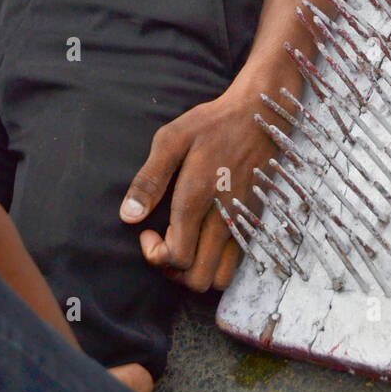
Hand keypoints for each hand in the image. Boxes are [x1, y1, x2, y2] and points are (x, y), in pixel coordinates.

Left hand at [120, 78, 289, 291]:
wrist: (261, 113)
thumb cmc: (213, 123)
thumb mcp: (172, 139)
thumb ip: (149, 179)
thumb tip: (129, 216)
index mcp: (197, 197)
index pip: (176, 257)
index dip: (155, 255)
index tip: (148, 231)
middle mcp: (223, 217)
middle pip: (197, 278)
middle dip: (173, 270)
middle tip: (165, 241)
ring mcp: (242, 221)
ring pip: (220, 278)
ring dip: (197, 270)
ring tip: (185, 245)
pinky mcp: (255, 220)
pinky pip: (238, 262)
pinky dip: (218, 262)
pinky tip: (205, 238)